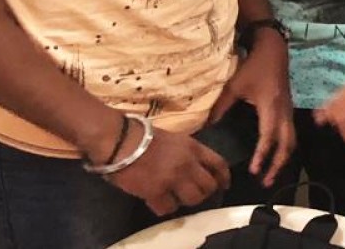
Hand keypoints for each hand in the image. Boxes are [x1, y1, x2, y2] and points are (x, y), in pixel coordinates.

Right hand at [106, 123, 231, 215]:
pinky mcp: (155, 192)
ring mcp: (173, 179)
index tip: (224, 185)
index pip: (219, 164)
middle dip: (205, 192)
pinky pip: (168, 208)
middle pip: (209, 185)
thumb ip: (189, 152)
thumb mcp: (175, 138)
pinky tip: (159, 202)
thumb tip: (196, 166)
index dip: (224, 177)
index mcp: (194, 147)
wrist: (120, 141)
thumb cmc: (144, 136)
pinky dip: (165, 207)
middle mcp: (188, 164)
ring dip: (187, 201)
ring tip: (177, 198)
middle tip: (196, 194)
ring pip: (193, 199)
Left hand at [209, 32, 295, 185]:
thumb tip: (207, 127)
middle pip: (287, 144)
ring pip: (291, 140)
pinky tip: (275, 154)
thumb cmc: (253, 66)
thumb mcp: (234, 85)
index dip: (263, 155)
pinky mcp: (288, 108)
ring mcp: (288, 109)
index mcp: (270, 106)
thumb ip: (221, 107)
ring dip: (283, 158)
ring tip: (271, 173)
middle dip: (278, 164)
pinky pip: (290, 133)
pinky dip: (284, 147)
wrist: (273, 48)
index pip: (269, 137)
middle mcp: (283, 111)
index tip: (254, 170)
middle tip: (265, 181)